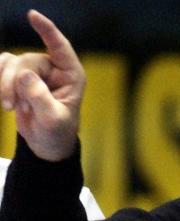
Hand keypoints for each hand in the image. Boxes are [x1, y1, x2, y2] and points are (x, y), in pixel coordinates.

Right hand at [0, 10, 83, 160]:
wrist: (46, 144)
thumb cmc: (57, 132)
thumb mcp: (52, 120)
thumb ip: (40, 98)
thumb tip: (25, 75)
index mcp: (71, 76)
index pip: (60, 47)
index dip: (47, 30)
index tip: (32, 15)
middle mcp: (54, 69)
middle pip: (26, 61)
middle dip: (13, 83)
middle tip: (9, 107)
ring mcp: (36, 71)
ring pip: (11, 63)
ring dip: (4, 84)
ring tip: (8, 107)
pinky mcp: (19, 76)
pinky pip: (2, 66)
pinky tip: (2, 97)